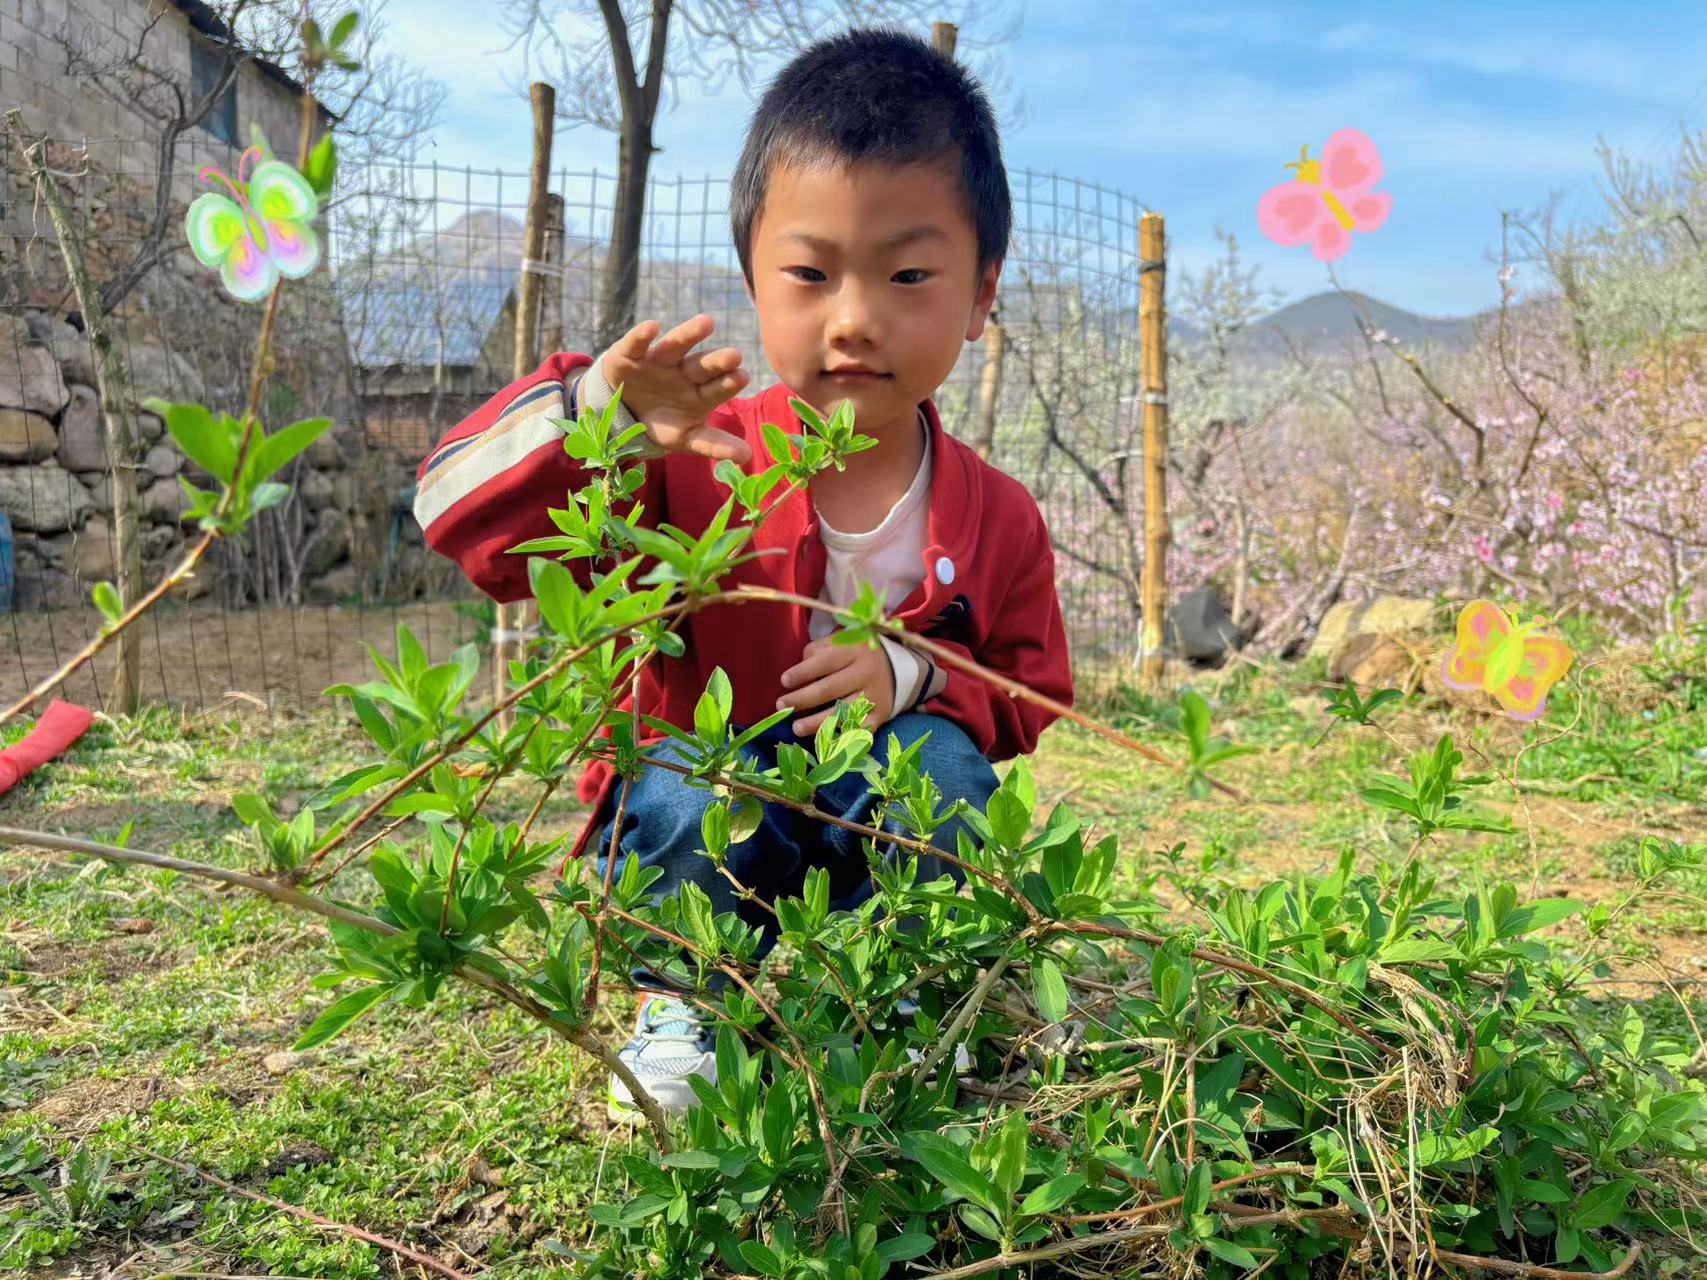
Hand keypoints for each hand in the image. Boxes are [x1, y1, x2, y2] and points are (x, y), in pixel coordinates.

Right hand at [599, 315, 752, 461]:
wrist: (621, 414)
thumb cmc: (661, 423)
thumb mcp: (685, 437)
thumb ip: (713, 444)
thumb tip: (747, 457)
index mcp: (700, 392)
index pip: (718, 388)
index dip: (729, 383)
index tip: (743, 377)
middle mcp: (683, 372)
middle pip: (703, 365)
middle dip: (717, 361)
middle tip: (735, 356)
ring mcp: (658, 361)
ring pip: (676, 345)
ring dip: (689, 334)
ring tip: (707, 323)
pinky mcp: (629, 355)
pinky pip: (636, 344)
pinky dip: (641, 335)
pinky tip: (652, 327)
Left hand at [777, 636, 893, 735]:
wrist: (897, 669)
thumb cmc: (855, 655)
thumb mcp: (840, 643)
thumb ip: (816, 654)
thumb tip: (797, 679)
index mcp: (854, 651)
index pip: (824, 662)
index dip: (803, 672)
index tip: (784, 681)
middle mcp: (866, 673)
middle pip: (830, 689)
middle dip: (802, 699)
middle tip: (781, 706)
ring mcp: (873, 696)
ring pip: (842, 712)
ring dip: (816, 722)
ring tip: (796, 728)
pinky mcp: (880, 716)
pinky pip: (857, 729)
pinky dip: (840, 737)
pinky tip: (823, 742)